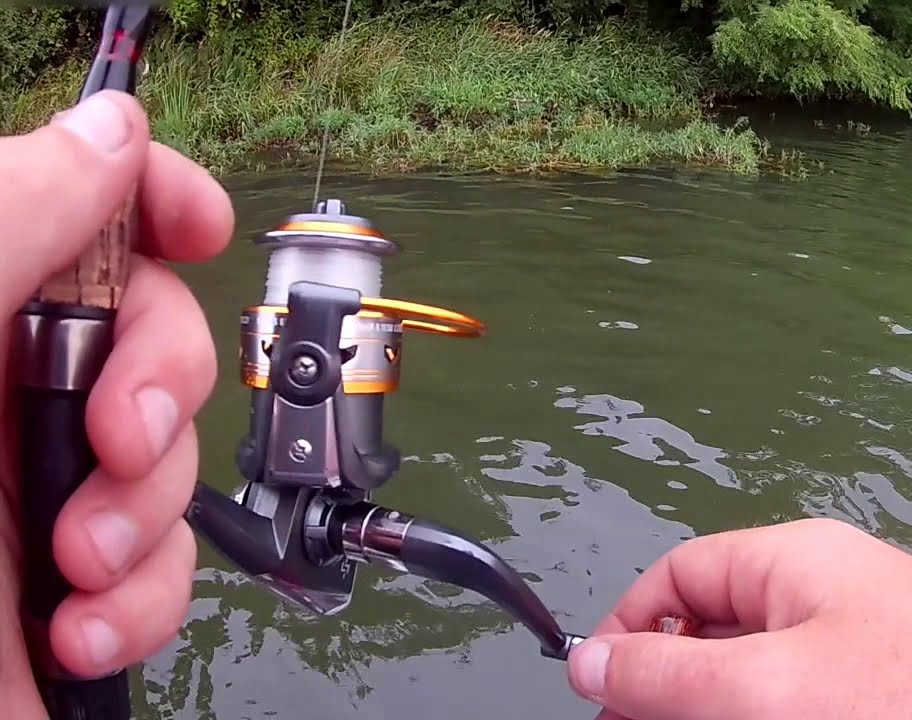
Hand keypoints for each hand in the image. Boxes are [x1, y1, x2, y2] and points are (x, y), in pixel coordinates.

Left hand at [0, 91, 231, 712]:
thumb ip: (5, 216)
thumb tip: (116, 132)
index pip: (80, 207)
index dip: (152, 197)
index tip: (194, 227)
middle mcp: (1, 385)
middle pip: (159, 327)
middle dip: (163, 383)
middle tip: (117, 437)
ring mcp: (44, 483)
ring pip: (179, 452)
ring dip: (146, 513)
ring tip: (74, 566)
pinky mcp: (78, 582)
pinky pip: (170, 564)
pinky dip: (147, 600)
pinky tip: (78, 626)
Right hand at [566, 518, 911, 719]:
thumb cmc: (888, 700)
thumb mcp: (760, 687)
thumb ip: (665, 673)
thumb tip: (582, 659)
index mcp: (791, 558)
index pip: (681, 574)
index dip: (631, 629)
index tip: (602, 693)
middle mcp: (822, 584)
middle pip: (715, 622)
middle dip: (669, 680)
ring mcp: (858, 632)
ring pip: (757, 663)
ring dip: (715, 700)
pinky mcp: (885, 676)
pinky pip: (800, 687)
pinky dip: (764, 707)